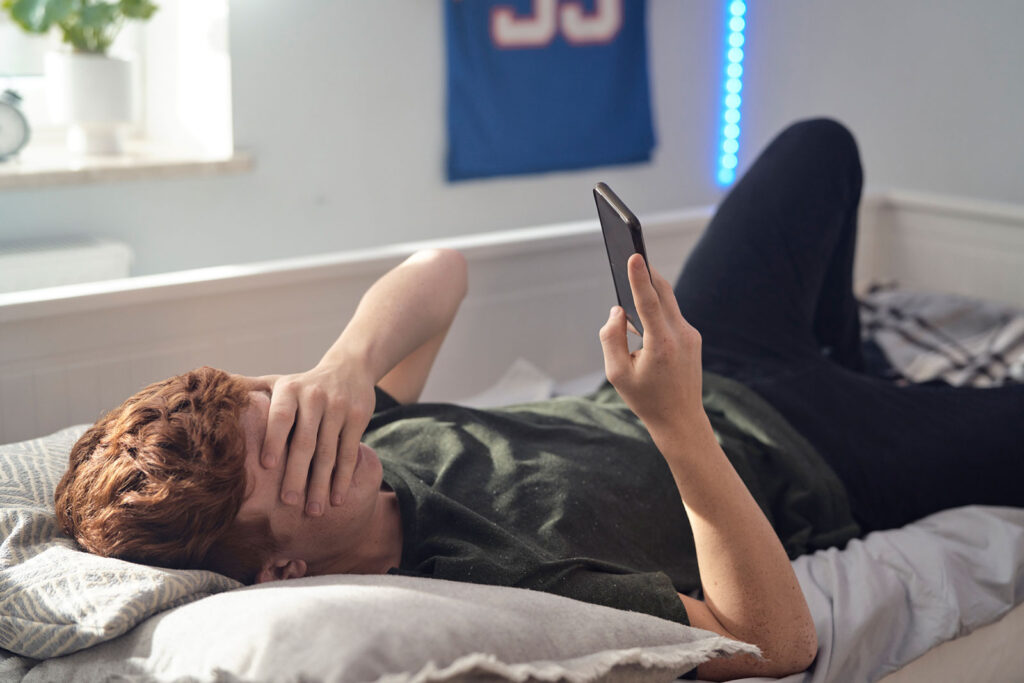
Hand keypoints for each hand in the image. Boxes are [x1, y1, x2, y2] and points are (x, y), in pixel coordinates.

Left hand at [260, 360, 375, 514]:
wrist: (349, 368)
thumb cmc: (304, 385)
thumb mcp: (279, 382)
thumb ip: (250, 389)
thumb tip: (209, 388)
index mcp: (290, 389)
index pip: (281, 416)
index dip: (274, 439)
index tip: (267, 466)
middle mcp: (315, 396)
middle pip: (305, 441)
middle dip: (297, 474)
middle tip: (289, 503)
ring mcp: (339, 407)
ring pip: (329, 452)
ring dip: (321, 485)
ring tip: (314, 511)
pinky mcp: (358, 417)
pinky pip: (349, 453)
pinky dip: (343, 478)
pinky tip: (337, 499)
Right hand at [598, 254, 704, 431]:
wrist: (681, 420)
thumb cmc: (646, 399)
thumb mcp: (616, 373)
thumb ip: (611, 338)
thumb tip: (617, 311)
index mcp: (662, 345)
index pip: (649, 302)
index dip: (639, 277)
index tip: (633, 255)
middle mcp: (681, 335)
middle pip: (663, 292)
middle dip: (647, 273)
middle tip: (632, 256)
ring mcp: (691, 335)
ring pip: (668, 302)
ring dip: (650, 292)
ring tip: (633, 280)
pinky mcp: (693, 338)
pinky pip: (672, 316)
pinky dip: (656, 310)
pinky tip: (643, 313)